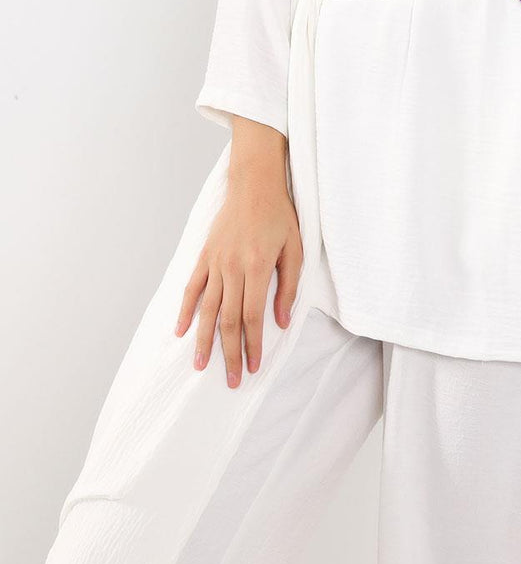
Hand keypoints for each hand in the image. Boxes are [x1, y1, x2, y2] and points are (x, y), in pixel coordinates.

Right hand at [175, 121, 302, 387]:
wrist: (254, 182)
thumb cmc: (280, 215)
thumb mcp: (296, 248)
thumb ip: (288, 287)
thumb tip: (280, 322)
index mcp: (258, 267)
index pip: (251, 316)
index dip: (252, 345)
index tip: (254, 367)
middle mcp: (232, 268)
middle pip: (228, 320)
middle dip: (229, 353)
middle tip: (231, 381)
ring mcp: (215, 262)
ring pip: (207, 310)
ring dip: (204, 341)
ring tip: (201, 367)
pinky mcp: (205, 256)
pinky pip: (192, 288)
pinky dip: (186, 311)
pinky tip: (181, 332)